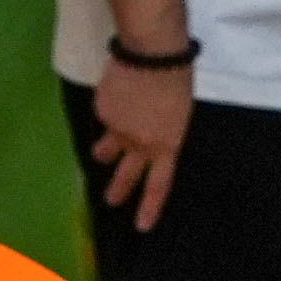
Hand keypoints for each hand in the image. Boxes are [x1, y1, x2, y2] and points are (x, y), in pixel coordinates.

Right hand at [90, 55, 193, 226]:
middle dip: (118, 190)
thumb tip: (147, 135)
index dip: (149, 207)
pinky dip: (109, 110)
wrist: (151, 54)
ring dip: (103, 154)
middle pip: (127, 175)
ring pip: (106, 150)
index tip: (142, 226)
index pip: (159, 185)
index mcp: (166, 145)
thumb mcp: (179, 113)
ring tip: (100, 155)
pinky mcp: (102, 112)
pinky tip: (116, 93)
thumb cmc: (177, 78)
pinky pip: (104, 117)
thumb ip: (164, 131)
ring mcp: (117, 130)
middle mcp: (140, 145)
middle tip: (110, 202)